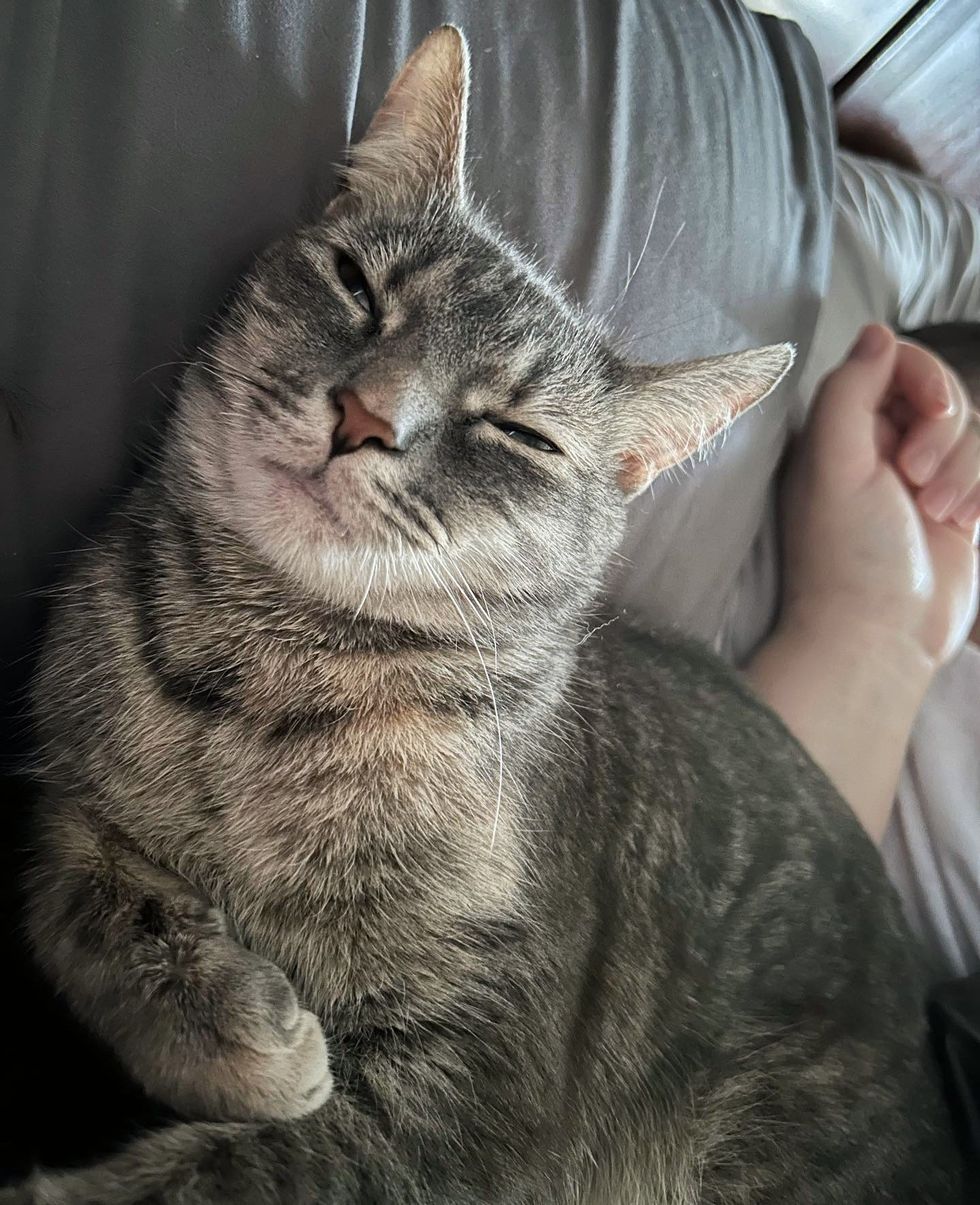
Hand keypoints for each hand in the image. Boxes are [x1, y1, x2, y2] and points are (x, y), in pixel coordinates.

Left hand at [780, 324, 979, 668]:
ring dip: (965, 470)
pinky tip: (965, 525)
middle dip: (944, 430)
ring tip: (937, 515)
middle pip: (940, 393)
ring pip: (973, 432)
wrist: (881, 639)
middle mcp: (878, 450)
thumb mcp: (835, 464)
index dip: (921, 375)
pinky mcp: (957, 509)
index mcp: (838, 433)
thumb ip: (849, 392)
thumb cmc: (847, 556)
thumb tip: (876, 331)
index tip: (929, 410)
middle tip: (916, 479)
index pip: (890, 363)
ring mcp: (922, 480)